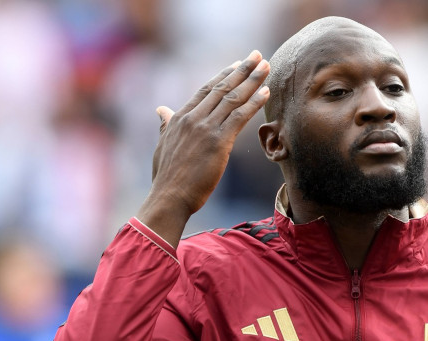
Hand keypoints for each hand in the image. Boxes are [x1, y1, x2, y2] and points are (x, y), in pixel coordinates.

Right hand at [137, 50, 270, 246]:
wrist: (169, 197)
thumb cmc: (167, 177)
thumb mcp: (162, 145)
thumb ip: (165, 125)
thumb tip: (160, 109)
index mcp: (180, 117)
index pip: (206, 90)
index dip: (224, 75)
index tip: (238, 64)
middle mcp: (193, 118)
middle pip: (222, 88)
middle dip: (242, 70)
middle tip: (257, 55)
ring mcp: (205, 129)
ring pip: (233, 98)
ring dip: (252, 80)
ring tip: (266, 66)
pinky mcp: (218, 142)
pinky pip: (239, 117)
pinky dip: (254, 103)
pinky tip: (266, 92)